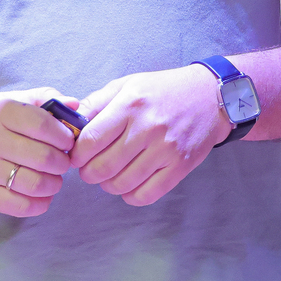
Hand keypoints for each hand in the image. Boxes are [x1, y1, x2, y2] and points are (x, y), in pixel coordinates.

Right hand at [0, 87, 80, 217]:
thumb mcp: (6, 101)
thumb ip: (42, 99)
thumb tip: (76, 106)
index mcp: (0, 110)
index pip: (45, 125)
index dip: (64, 136)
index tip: (68, 141)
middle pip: (44, 157)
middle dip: (62, 162)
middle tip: (62, 162)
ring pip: (35, 183)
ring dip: (54, 184)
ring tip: (54, 179)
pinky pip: (20, 206)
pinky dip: (39, 204)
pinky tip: (42, 196)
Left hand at [71, 66, 231, 205]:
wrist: (210, 96)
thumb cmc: (164, 89)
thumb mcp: (128, 84)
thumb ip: (97, 102)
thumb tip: (69, 123)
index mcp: (131, 105)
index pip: (91, 140)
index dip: (77, 154)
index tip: (76, 155)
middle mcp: (148, 128)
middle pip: (103, 167)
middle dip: (88, 173)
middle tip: (90, 169)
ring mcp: (165, 150)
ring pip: (122, 184)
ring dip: (108, 185)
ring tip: (110, 175)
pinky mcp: (180, 166)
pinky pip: (146, 194)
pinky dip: (131, 195)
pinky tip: (129, 184)